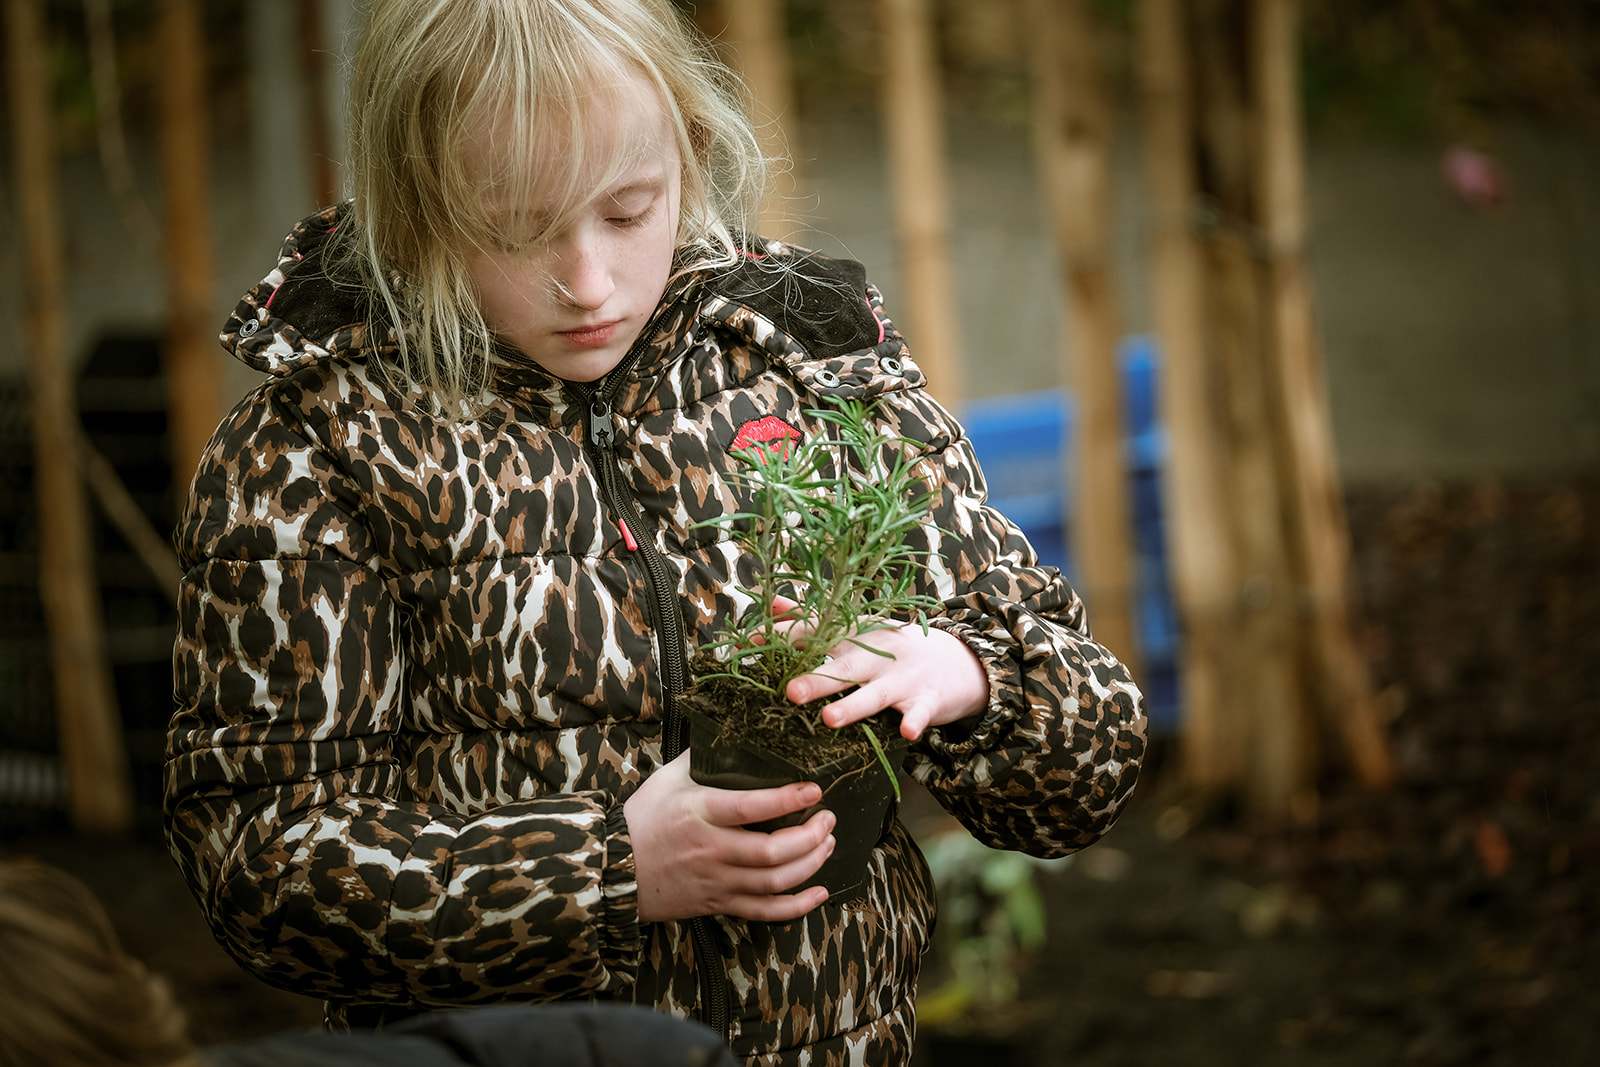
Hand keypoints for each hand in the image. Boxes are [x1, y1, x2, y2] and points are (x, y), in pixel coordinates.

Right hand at [624, 751, 835, 922]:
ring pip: (775, 882)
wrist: (612, 868)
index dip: (788, 799)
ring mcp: (717, 881)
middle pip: (773, 851)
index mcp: (700, 813)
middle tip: (828, 818)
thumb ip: (702, 756)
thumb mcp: (668, 778)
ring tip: (827, 844)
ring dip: (811, 863)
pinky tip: (819, 892)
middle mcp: (712, 849)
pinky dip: (797, 906)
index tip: (814, 789)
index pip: (752, 807)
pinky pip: (764, 912)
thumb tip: (730, 728)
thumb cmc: (642, 818)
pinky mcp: (718, 903)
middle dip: (811, 836)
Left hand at [775, 597, 988, 740]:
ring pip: (875, 694)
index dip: (784, 637)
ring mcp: (902, 678)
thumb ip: (813, 621)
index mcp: (854, 638)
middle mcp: (875, 656)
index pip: (816, 634)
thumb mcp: (857, 631)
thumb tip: (772, 605)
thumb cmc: (894, 650)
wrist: (957, 660)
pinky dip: (915, 720)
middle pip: (843, 668)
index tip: (752, 641)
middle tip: (790, 692)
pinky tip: (907, 732)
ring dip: (853, 705)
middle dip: (817, 679)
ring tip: (830, 719)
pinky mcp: (927, 700)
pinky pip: (920, 712)